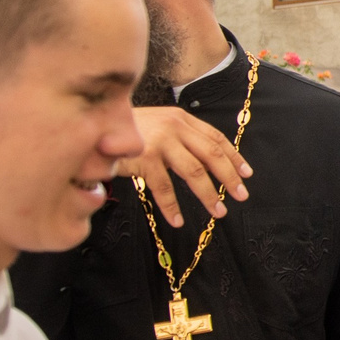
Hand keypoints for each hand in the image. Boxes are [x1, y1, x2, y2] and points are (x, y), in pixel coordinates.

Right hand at [123, 105, 252, 226]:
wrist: (93, 125)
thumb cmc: (127, 130)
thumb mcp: (158, 124)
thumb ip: (180, 136)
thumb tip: (207, 159)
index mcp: (181, 119)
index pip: (216, 138)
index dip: (234, 157)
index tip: (246, 174)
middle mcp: (174, 127)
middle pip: (211, 154)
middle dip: (228, 177)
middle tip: (240, 195)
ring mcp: (160, 141)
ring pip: (193, 172)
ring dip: (208, 195)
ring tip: (218, 212)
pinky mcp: (143, 158)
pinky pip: (163, 187)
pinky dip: (172, 206)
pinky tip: (178, 221)